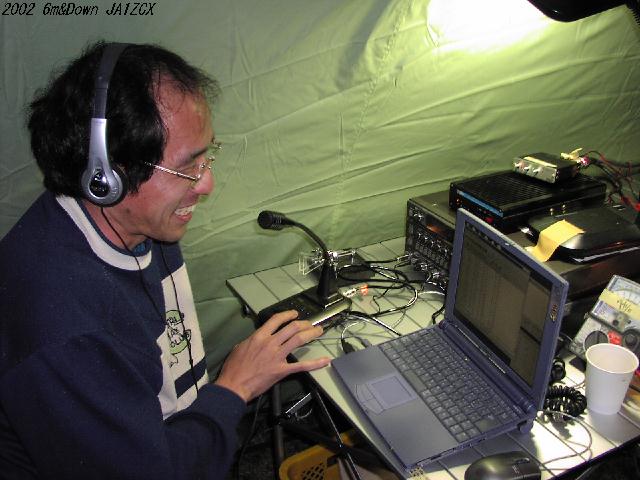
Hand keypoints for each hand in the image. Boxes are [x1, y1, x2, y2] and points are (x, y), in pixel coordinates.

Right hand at [214, 310, 330, 401]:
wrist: (234, 385)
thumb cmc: (234, 368)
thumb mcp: (239, 347)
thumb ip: (252, 340)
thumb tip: (259, 338)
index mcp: (259, 336)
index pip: (276, 320)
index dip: (287, 314)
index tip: (295, 314)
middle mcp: (271, 343)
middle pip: (292, 327)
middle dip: (304, 323)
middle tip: (311, 324)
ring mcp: (278, 356)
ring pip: (299, 340)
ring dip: (311, 334)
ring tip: (319, 331)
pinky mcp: (282, 370)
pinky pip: (302, 365)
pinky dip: (315, 363)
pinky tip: (325, 360)